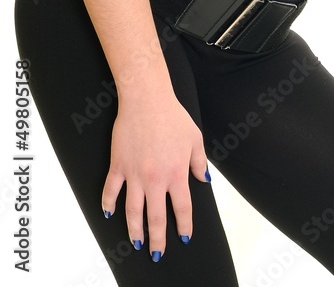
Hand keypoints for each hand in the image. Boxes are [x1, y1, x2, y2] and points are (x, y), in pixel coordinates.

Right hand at [102, 93, 209, 260]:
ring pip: (132, 211)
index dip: (183, 226)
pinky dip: (108, 205)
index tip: (184, 237)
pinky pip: (111, 191)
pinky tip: (108, 215)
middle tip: (158, 254)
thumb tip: (204, 180)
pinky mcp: (118, 166)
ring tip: (137, 243)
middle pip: (156, 217)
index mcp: (177, 173)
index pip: (182, 208)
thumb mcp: (195, 138)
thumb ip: (199, 162)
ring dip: (134, 230)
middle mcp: (155, 179)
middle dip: (158, 239)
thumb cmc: (174, 117)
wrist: (147, 100)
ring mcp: (134, 174)